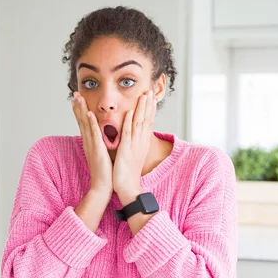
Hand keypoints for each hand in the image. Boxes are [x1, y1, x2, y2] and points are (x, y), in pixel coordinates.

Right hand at [71, 92, 112, 198]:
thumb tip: (101, 138)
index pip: (84, 124)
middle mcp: (88, 142)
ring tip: (78, 98)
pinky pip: (94, 133)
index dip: (79, 111)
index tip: (77, 100)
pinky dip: (91, 123)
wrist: (103, 186)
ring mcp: (91, 145)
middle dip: (77, 107)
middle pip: (81, 121)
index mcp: (90, 143)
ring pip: (85, 124)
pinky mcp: (97, 149)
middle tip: (74, 94)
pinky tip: (88, 113)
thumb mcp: (101, 155)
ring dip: (81, 110)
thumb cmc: (105, 172)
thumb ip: (100, 145)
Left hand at [113, 90, 155, 204]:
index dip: (150, 109)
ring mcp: (134, 145)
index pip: (148, 122)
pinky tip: (129, 112)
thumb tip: (134, 135)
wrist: (128, 187)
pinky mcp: (126, 150)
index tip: (151, 96)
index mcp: (142, 142)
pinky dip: (128, 122)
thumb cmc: (128, 172)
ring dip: (142, 109)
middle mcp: (141, 142)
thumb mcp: (133, 154)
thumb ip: (134, 143)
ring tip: (144, 95)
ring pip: (139, 123)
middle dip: (148, 104)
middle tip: (151, 90)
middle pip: (146, 119)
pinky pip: (128, 134)